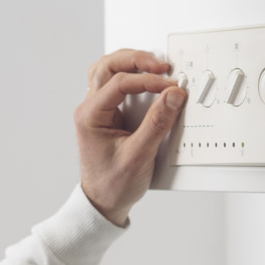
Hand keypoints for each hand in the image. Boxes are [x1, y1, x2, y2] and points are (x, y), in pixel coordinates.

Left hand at [75, 49, 184, 225]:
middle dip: (136, 60)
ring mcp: (97, 110)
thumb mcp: (139, 155)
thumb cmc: (113, 184)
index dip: (147, 81)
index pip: (118, 83)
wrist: (103, 203)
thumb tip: (173, 96)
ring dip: (131, 64)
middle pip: (107, 67)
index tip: (170, 86)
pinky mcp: (108, 114)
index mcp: (90, 116)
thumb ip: (157, 123)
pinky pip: (115, 84)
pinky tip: (147, 79)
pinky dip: (131, 76)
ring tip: (155, 66)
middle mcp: (90, 109)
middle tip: (162, 66)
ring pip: (108, 71)